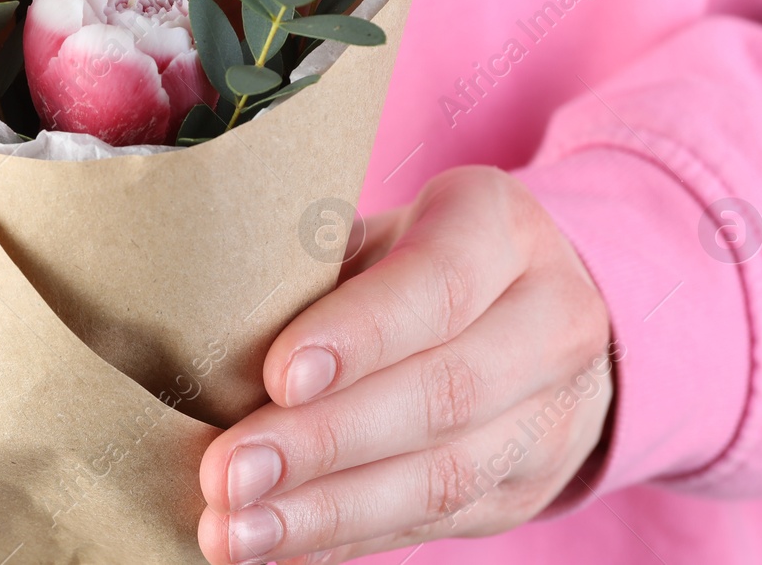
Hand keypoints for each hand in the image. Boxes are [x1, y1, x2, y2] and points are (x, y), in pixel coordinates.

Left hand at [196, 166, 616, 563]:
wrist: (542, 312)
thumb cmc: (416, 256)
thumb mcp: (379, 228)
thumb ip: (317, 265)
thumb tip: (212, 322)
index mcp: (500, 229)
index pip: (440, 284)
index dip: (361, 335)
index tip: (278, 377)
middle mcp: (549, 321)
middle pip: (444, 394)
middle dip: (324, 442)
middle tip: (229, 473)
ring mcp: (548, 417)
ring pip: (442, 478)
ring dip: (327, 513)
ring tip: (236, 529)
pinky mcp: (525, 491)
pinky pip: (431, 524)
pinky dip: (344, 539)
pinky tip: (276, 545)